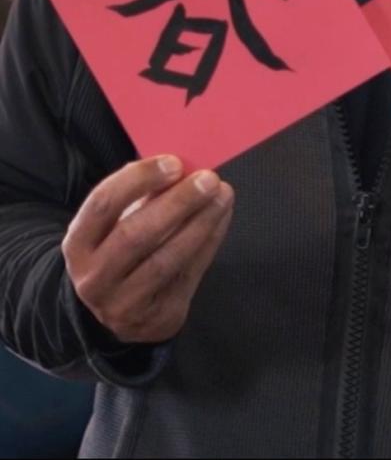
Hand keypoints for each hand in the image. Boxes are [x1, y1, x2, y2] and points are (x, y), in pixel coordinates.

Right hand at [62, 155, 234, 344]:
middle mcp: (94, 277)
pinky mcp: (156, 317)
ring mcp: (123, 302)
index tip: (174, 163)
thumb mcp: (117, 225)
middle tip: (209, 179)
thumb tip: (182, 168)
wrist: (116, 314)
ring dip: (201, 223)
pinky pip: (189, 274)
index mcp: (78, 245)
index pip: (103, 206)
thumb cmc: (121, 252)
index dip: (139, 181)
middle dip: (177, 203)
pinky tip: (222, 218)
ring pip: (166, 260)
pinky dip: (210, 242)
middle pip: (135, 236)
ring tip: (223, 196)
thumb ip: (142, 197)